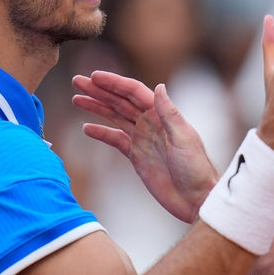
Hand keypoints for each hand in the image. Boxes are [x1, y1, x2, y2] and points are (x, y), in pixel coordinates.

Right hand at [73, 73, 218, 222]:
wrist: (196, 198)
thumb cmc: (196, 168)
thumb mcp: (184, 138)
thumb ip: (169, 114)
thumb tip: (159, 87)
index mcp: (161, 115)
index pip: (134, 92)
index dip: (114, 83)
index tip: (95, 76)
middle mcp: (150, 122)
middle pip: (120, 101)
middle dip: (99, 90)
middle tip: (77, 81)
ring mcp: (142, 138)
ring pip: (115, 117)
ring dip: (96, 107)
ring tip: (77, 98)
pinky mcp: (136, 155)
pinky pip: (115, 140)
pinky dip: (101, 133)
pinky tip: (86, 128)